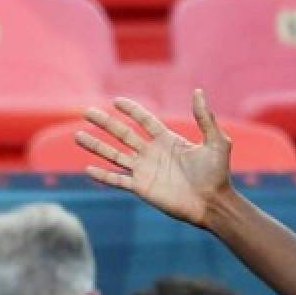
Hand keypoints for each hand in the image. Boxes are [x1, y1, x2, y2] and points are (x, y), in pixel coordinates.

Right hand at [78, 90, 232, 227]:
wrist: (213, 203)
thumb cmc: (218, 173)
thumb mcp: (216, 142)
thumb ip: (205, 118)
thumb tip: (198, 91)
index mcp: (168, 140)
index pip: (144, 121)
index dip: (131, 110)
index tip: (117, 101)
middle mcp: (153, 153)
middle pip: (123, 134)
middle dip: (105, 123)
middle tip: (87, 111)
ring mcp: (145, 170)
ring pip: (115, 155)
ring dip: (96, 146)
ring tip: (77, 135)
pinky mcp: (141, 188)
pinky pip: (118, 180)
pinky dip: (103, 176)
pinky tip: (87, 168)